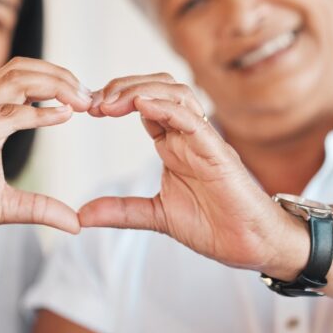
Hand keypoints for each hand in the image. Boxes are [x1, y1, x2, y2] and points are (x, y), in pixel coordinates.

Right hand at [0, 57, 92, 251]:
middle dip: (59, 75)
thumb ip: (40, 208)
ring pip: (12, 80)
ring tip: (81, 100)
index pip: (22, 81)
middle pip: (20, 70)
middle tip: (89, 95)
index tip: (85, 101)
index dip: (56, 83)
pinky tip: (62, 116)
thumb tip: (75, 222)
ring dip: (53, 84)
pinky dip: (38, 112)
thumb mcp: (6, 207)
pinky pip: (5, 115)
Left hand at [81, 74, 304, 273]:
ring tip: (111, 101)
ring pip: (175, 93)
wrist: (249, 245)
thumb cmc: (212, 225)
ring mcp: (202, 139)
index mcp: (173, 144)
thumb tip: (83, 215)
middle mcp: (187, 134)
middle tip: (94, 101)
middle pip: (157, 88)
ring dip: (140, 90)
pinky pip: (192, 119)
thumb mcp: (154, 215)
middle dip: (123, 86)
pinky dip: (167, 107)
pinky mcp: (216, 151)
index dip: (115, 100)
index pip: (143, 104)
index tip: (88, 108)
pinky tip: (141, 104)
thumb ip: (121, 211)